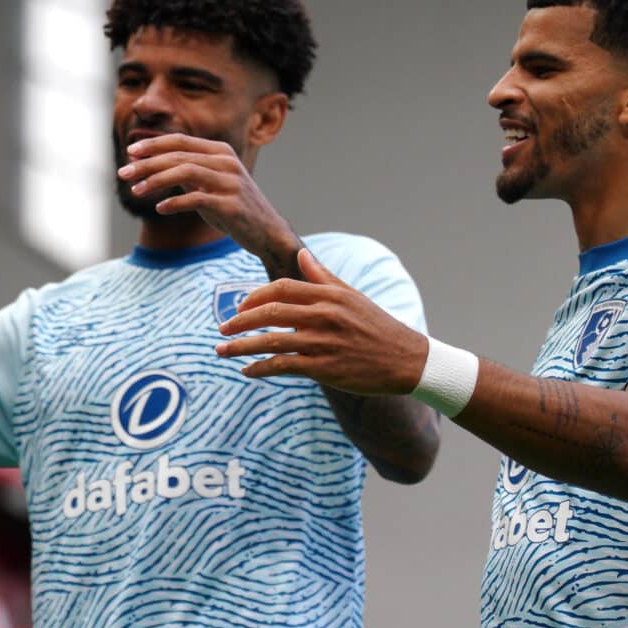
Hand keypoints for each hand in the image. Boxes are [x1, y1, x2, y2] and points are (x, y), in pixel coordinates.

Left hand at [116, 134, 301, 265]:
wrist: (265, 232)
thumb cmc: (232, 208)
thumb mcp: (208, 184)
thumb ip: (186, 172)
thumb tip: (151, 165)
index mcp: (220, 151)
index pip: (179, 141)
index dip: (153, 144)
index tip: (130, 152)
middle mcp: (226, 161)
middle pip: (178, 155)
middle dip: (147, 163)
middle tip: (124, 173)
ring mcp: (230, 182)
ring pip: (185, 172)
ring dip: (156, 181)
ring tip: (137, 190)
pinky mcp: (231, 204)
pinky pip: (196, 199)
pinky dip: (174, 203)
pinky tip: (159, 209)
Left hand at [217, 248, 428, 395]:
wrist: (406, 359)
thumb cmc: (377, 327)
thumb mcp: (352, 296)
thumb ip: (323, 276)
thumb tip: (302, 255)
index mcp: (329, 295)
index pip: (281, 288)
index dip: (254, 297)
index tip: (239, 307)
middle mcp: (324, 315)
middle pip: (270, 312)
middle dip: (239, 321)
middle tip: (221, 329)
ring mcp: (323, 342)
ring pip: (271, 340)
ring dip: (241, 346)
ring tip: (221, 351)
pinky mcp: (324, 368)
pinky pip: (283, 366)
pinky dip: (260, 368)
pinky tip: (247, 371)